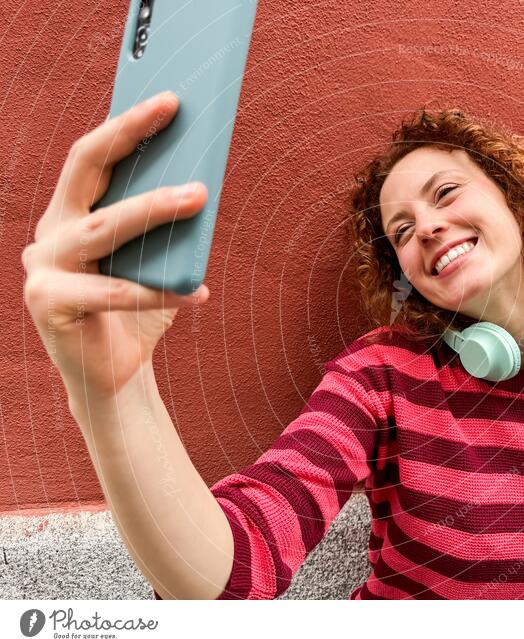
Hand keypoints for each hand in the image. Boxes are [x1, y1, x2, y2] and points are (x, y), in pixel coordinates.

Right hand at [22, 91, 209, 405]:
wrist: (116, 376)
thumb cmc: (139, 312)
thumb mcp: (156, 262)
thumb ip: (166, 228)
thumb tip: (202, 181)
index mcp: (71, 215)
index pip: (94, 157)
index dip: (127, 125)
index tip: (168, 99)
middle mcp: (51, 233)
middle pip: (86, 172)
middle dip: (128, 135)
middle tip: (173, 111)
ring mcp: (43, 268)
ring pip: (102, 228)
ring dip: (153, 209)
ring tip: (198, 195)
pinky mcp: (47, 305)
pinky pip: (112, 293)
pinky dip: (158, 292)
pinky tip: (198, 292)